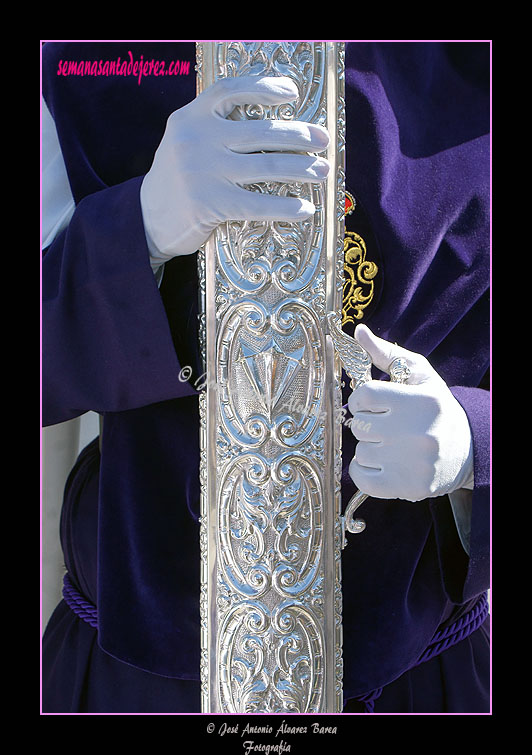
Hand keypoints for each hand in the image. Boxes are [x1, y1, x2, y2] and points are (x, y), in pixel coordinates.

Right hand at [140, 75, 329, 267]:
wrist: (146, 219)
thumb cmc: (178, 180)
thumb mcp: (186, 142)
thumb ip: (216, 129)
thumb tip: (273, 126)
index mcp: (190, 117)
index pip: (230, 91)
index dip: (264, 88)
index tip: (292, 93)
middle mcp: (196, 139)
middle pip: (261, 132)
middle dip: (299, 136)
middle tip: (322, 140)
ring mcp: (203, 172)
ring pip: (267, 166)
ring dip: (302, 169)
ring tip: (323, 172)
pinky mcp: (210, 204)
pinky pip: (259, 203)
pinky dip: (286, 207)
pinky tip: (305, 209)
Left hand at [347, 325, 473, 501]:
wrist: (468, 449)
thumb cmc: (435, 408)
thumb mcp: (418, 375)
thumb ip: (386, 353)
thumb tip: (358, 331)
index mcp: (420, 400)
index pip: (364, 395)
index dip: (364, 399)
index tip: (375, 404)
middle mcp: (417, 432)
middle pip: (359, 425)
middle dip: (367, 423)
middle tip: (387, 425)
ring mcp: (413, 463)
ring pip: (360, 452)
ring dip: (369, 448)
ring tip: (391, 445)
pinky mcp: (408, 487)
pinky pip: (362, 479)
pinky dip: (364, 472)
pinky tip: (383, 464)